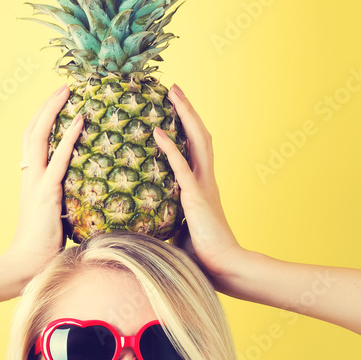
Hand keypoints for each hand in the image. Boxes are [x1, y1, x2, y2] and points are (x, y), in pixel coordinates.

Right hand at [4, 84, 83, 281]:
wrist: (26, 265)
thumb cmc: (43, 248)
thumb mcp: (55, 217)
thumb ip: (65, 202)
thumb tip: (87, 196)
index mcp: (30, 181)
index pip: (33, 141)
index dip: (43, 119)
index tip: (58, 102)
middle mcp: (30, 176)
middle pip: (33, 130)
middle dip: (47, 106)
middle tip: (64, 86)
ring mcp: (36, 183)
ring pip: (40, 136)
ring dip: (54, 110)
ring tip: (68, 90)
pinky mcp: (46, 193)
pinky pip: (59, 159)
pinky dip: (69, 137)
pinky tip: (81, 120)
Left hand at [153, 84, 245, 291]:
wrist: (224, 269)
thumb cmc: (201, 259)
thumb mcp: (175, 235)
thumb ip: (161, 223)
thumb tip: (135, 225)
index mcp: (201, 189)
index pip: (194, 150)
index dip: (186, 128)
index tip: (173, 110)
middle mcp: (205, 182)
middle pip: (199, 136)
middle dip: (187, 111)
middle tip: (173, 89)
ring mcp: (203, 187)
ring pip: (197, 141)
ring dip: (185, 115)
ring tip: (172, 93)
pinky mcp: (197, 197)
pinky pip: (181, 166)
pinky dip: (169, 147)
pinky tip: (157, 131)